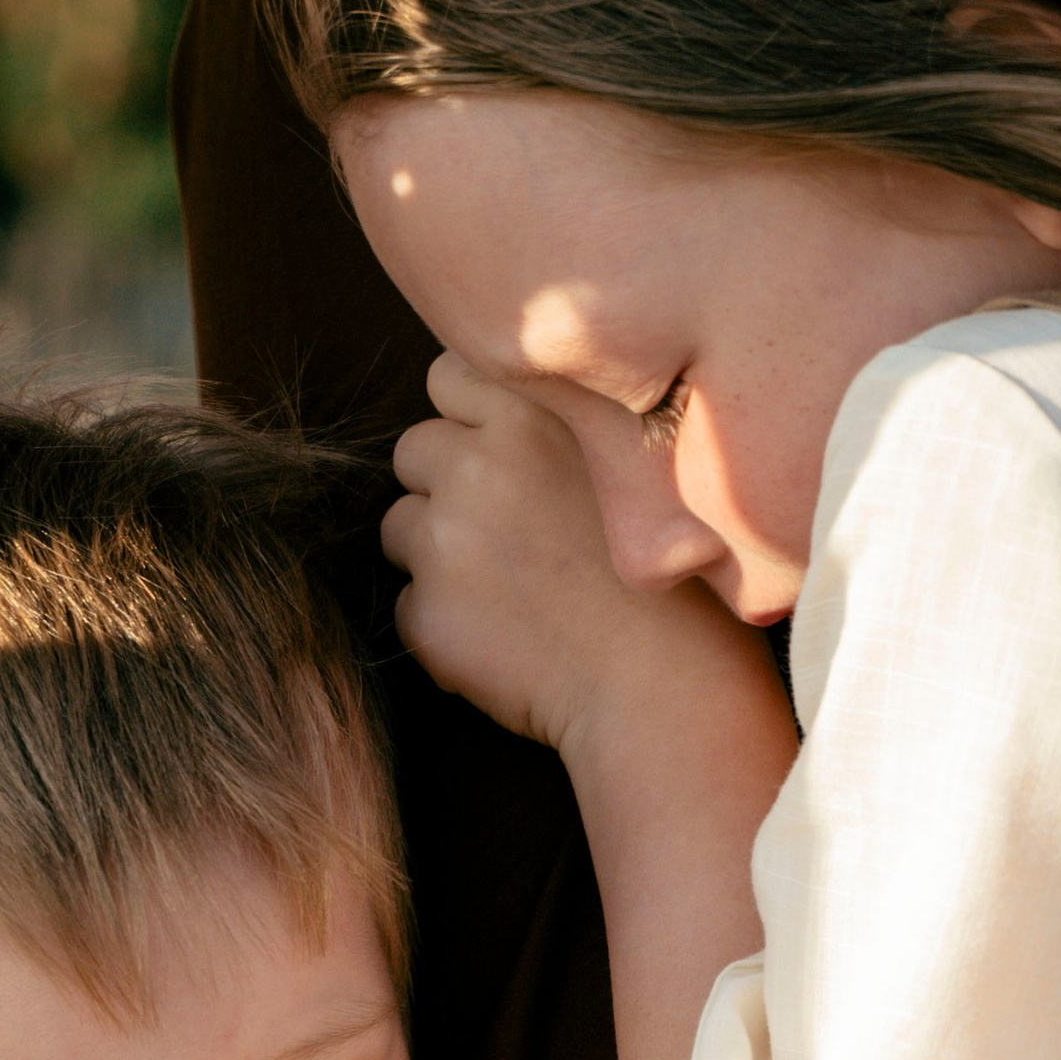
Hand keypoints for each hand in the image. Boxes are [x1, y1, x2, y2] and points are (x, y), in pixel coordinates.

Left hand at [385, 349, 690, 753]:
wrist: (659, 682)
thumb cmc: (660, 578)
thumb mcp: (621, 464)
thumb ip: (546, 428)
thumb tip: (477, 419)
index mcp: (531, 416)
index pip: (448, 378)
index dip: (468, 421)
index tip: (502, 460)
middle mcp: (478, 466)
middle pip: (414, 450)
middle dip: (443, 487)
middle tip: (506, 535)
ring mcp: (445, 541)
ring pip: (400, 526)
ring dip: (436, 555)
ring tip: (510, 590)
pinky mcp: (427, 613)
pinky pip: (407, 603)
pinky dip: (441, 624)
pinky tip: (504, 638)